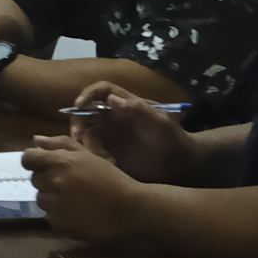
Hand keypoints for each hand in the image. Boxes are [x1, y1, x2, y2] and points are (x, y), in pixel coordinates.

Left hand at [25, 137, 145, 241]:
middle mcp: (52, 181)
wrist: (128, 209)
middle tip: (69, 183)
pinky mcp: (57, 223)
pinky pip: (49, 215)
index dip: (34, 162)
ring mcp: (53, 204)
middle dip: (48, 179)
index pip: (28, 158)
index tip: (45, 165)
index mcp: (59, 161)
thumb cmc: (111, 178)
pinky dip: (59, 214)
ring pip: (41, 198)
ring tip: (75, 199)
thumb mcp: (88, 155)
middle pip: (35, 179)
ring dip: (52, 198)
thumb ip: (59, 144)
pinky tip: (77, 212)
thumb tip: (35, 140)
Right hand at [67, 88, 195, 183]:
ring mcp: (109, 136)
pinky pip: (90, 152)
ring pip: (85, 134)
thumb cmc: (173, 140)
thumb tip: (111, 99)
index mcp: (125, 105)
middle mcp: (113, 118)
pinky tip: (110, 165)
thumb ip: (139, 109)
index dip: (88, 94)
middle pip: (85, 112)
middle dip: (78, 122)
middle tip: (78, 137)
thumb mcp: (160, 123)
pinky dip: (93, 157)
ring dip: (87, 144)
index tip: (79, 105)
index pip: (102, 91)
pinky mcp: (107, 154)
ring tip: (104, 158)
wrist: (179, 167)